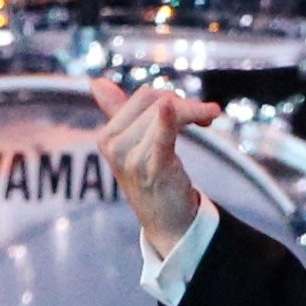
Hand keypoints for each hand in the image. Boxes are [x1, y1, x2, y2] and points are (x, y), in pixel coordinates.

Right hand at [93, 77, 222, 255]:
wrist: (168, 222)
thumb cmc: (151, 179)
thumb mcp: (130, 145)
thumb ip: (116, 112)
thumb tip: (97, 82)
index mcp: (108, 137)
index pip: (143, 97)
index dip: (170, 97)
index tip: (191, 110)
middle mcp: (114, 147)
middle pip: (155, 101)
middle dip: (185, 103)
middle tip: (206, 116)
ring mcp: (132, 160)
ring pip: (166, 112)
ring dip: (194, 111)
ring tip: (208, 119)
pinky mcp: (154, 170)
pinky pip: (162, 137)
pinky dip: (168, 120)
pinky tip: (172, 107)